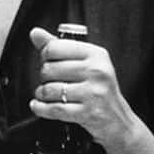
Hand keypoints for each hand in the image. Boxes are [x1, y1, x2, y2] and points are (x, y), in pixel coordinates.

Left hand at [29, 26, 136, 148]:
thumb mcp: (86, 63)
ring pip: (49, 90)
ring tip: (45, 95)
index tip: (48, 62)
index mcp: (96, 54)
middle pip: (49, 69)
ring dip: (41, 94)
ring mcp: (94, 93)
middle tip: (49, 81)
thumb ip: (59, 47)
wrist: (118, 120)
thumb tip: (35, 33)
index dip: (44, 56)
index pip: (55, 48)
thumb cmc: (98, 89)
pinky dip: (40, 108)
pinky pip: (54, 109)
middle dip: (43, 77)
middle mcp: (97, 71)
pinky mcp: (88, 112)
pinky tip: (38, 106)